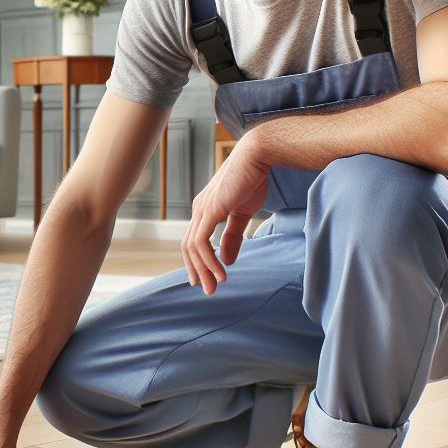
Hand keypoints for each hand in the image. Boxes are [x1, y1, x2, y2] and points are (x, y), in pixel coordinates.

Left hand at [182, 133, 270, 293]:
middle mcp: (199, 209)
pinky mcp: (209, 210)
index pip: (194, 240)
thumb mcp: (241, 214)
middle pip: (189, 247)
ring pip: (193, 247)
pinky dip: (210, 260)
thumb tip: (227, 260)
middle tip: (207, 290)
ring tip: (215, 285)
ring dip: (204, 269)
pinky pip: (203, 242)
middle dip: (197, 270)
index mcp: (205, 209)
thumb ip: (232, 236)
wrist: (258, 157)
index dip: (198, 261)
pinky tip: (222, 272)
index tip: (206, 279)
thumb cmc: (252, 180)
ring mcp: (202, 209)